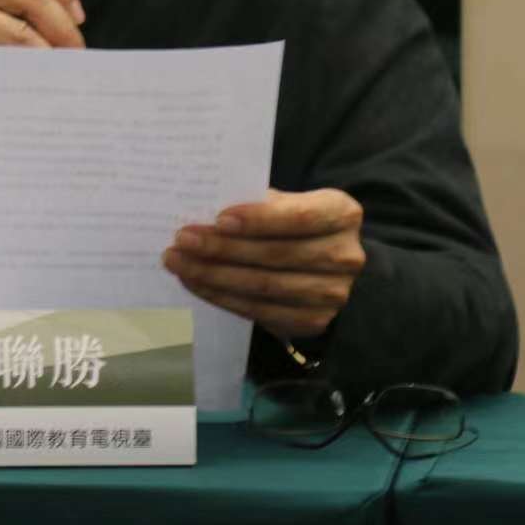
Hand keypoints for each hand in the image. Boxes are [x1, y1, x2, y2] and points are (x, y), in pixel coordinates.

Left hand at [162, 188, 364, 342]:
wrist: (326, 266)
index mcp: (341, 214)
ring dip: (214, 276)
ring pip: (264, 286)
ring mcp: (332, 294)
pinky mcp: (312, 321)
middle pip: (277, 255)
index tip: (218, 218)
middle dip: (223, 248)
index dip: (258, 219)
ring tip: (179, 262)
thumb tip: (208, 210)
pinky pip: (259, 311)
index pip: (299, 217)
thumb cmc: (295, 224)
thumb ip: (260, 204)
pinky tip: (196, 283)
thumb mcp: (289, 202)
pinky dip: (222, 297)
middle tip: (183, 240)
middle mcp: (345, 256)